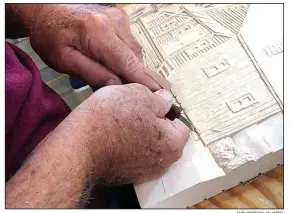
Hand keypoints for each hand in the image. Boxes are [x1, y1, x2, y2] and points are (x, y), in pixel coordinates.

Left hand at [27, 4, 160, 89]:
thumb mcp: (64, 60)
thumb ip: (92, 73)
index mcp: (99, 33)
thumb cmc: (50, 36)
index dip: (145, 81)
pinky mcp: (119, 17)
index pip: (129, 63)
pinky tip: (112, 59)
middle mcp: (115, 22)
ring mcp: (119, 18)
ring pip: (135, 50)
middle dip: (134, 76)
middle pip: (135, 58)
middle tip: (125, 91)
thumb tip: (117, 85)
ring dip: (129, 65)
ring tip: (114, 74)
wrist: (45, 9)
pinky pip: (130, 42)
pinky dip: (126, 55)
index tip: (159, 95)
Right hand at [65, 83, 189, 184]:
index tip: (149, 104)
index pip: (181, 124)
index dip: (165, 111)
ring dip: (140, 134)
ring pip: (148, 146)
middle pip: (164, 137)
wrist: (78, 146)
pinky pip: (133, 156)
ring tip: (120, 123)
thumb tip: (166, 101)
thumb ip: (159, 99)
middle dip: (153, 123)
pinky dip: (128, 146)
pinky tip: (113, 136)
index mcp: (173, 144)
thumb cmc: (112, 117)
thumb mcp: (139, 95)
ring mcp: (143, 173)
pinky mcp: (125, 176)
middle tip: (133, 111)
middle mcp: (163, 163)